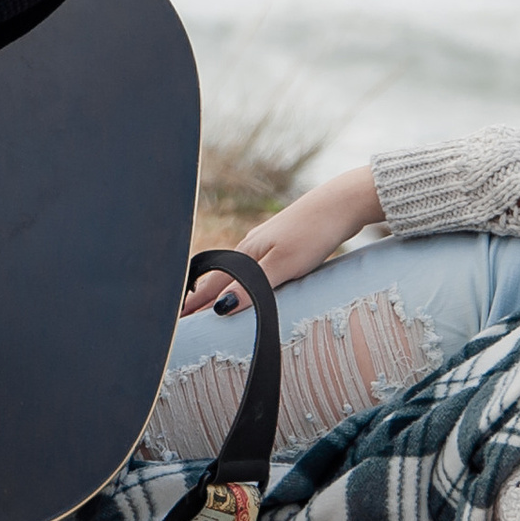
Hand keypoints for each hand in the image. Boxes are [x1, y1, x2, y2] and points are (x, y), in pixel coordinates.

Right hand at [182, 165, 385, 313]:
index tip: (177, 317)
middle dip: (202, 295)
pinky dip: (240, 277)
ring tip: (208, 301)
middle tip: (184, 314)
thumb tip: (222, 307)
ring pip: (235, 268)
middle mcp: (251, 245)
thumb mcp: (284, 264)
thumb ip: (253, 286)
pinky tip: (246, 279)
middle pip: (220, 275)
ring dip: (221, 286)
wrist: (341, 202)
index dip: (197, 301)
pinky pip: (252, 265)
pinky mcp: (282, 241)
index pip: (215, 283)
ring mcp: (266, 241)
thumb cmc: (314, 232)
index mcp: (247, 251)